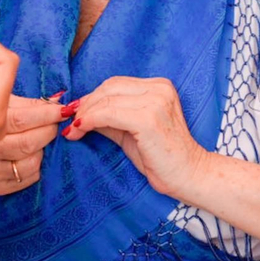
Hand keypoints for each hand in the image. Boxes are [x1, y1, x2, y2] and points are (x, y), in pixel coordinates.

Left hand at [61, 77, 211, 200]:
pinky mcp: (148, 119)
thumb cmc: (161, 157)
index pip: (115, 84)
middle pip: (108, 88)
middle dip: (85, 105)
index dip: (91, 97)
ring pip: (106, 100)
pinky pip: (108, 114)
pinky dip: (90, 121)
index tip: (75, 113)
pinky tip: (81, 131)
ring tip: (73, 129)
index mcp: (159, 86)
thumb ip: (109, 118)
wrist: (188, 176)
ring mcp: (156, 102)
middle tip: (71, 122)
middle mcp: (159, 88)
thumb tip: (79, 114)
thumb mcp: (131, 131)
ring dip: (84, 114)